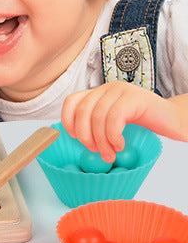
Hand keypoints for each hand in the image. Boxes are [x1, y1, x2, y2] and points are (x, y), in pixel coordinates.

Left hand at [61, 81, 183, 161]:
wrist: (174, 120)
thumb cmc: (143, 124)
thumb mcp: (113, 123)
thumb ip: (96, 125)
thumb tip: (76, 139)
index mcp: (98, 93)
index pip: (71, 101)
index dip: (68, 121)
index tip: (75, 138)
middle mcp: (107, 88)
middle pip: (82, 111)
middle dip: (85, 136)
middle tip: (96, 152)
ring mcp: (121, 91)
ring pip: (98, 117)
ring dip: (101, 141)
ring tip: (110, 154)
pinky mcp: (135, 98)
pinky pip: (114, 118)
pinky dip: (113, 136)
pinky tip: (120, 145)